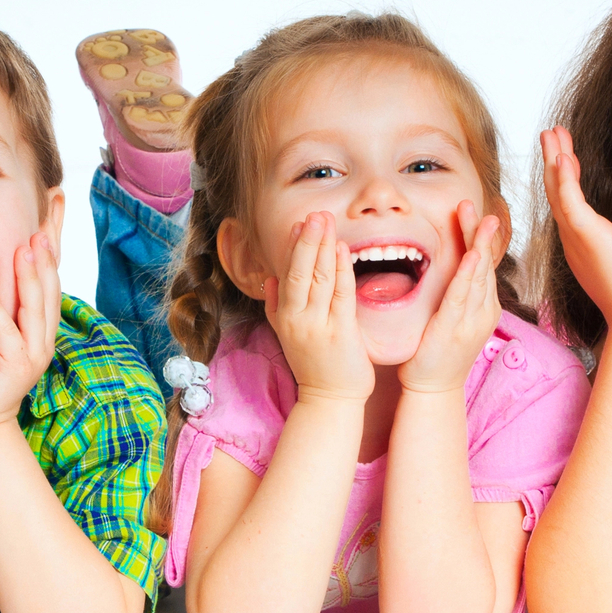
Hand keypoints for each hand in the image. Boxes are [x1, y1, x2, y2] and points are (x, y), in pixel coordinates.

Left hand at [0, 232, 61, 430]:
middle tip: (40, 228)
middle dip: (46, 257)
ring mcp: (34, 353)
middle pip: (49, 290)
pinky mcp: (15, 366)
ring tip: (23, 249)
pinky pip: (7, 333)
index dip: (52, 252)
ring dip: (29, 277)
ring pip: (34, 308)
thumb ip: (6, 307)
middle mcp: (44, 338)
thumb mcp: (1, 334)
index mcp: (43, 328)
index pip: (51, 282)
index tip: (49, 222)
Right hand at [266, 210, 373, 402]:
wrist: (329, 398)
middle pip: (300, 272)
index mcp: (284, 317)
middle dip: (307, 240)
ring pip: (318, 279)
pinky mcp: (341, 332)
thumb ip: (276, 307)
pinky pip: (340, 295)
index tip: (298, 223)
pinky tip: (341, 250)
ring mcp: (318, 325)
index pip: (287, 274)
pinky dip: (340, 270)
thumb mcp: (286, 334)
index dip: (292, 247)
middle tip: (314, 214)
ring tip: (325, 221)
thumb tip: (270, 279)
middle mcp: (297, 319)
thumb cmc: (314, 365)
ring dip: (322, 247)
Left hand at [399, 201, 502, 393]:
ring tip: (480, 218)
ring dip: (478, 244)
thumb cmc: (436, 354)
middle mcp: (483, 310)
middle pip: (484, 263)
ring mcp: (472, 320)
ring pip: (479, 275)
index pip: (482, 264)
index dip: (478, 236)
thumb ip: (453, 294)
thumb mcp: (450, 318)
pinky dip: (468, 274)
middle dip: (480, 232)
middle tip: (473, 204)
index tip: (472, 212)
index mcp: (482, 305)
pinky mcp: (455, 328)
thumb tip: (449, 268)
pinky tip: (471, 256)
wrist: (433, 389)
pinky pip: (463, 296)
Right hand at [541, 127, 611, 327]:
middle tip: (550, 134)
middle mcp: (572, 240)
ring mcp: (575, 237)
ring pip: (557, 190)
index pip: (566, 205)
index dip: (561, 178)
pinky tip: (563, 155)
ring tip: (551, 132)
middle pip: (555, 192)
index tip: (563, 155)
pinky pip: (569, 199)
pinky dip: (564, 176)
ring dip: (554, 158)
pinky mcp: (585, 234)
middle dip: (553, 160)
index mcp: (580, 246)